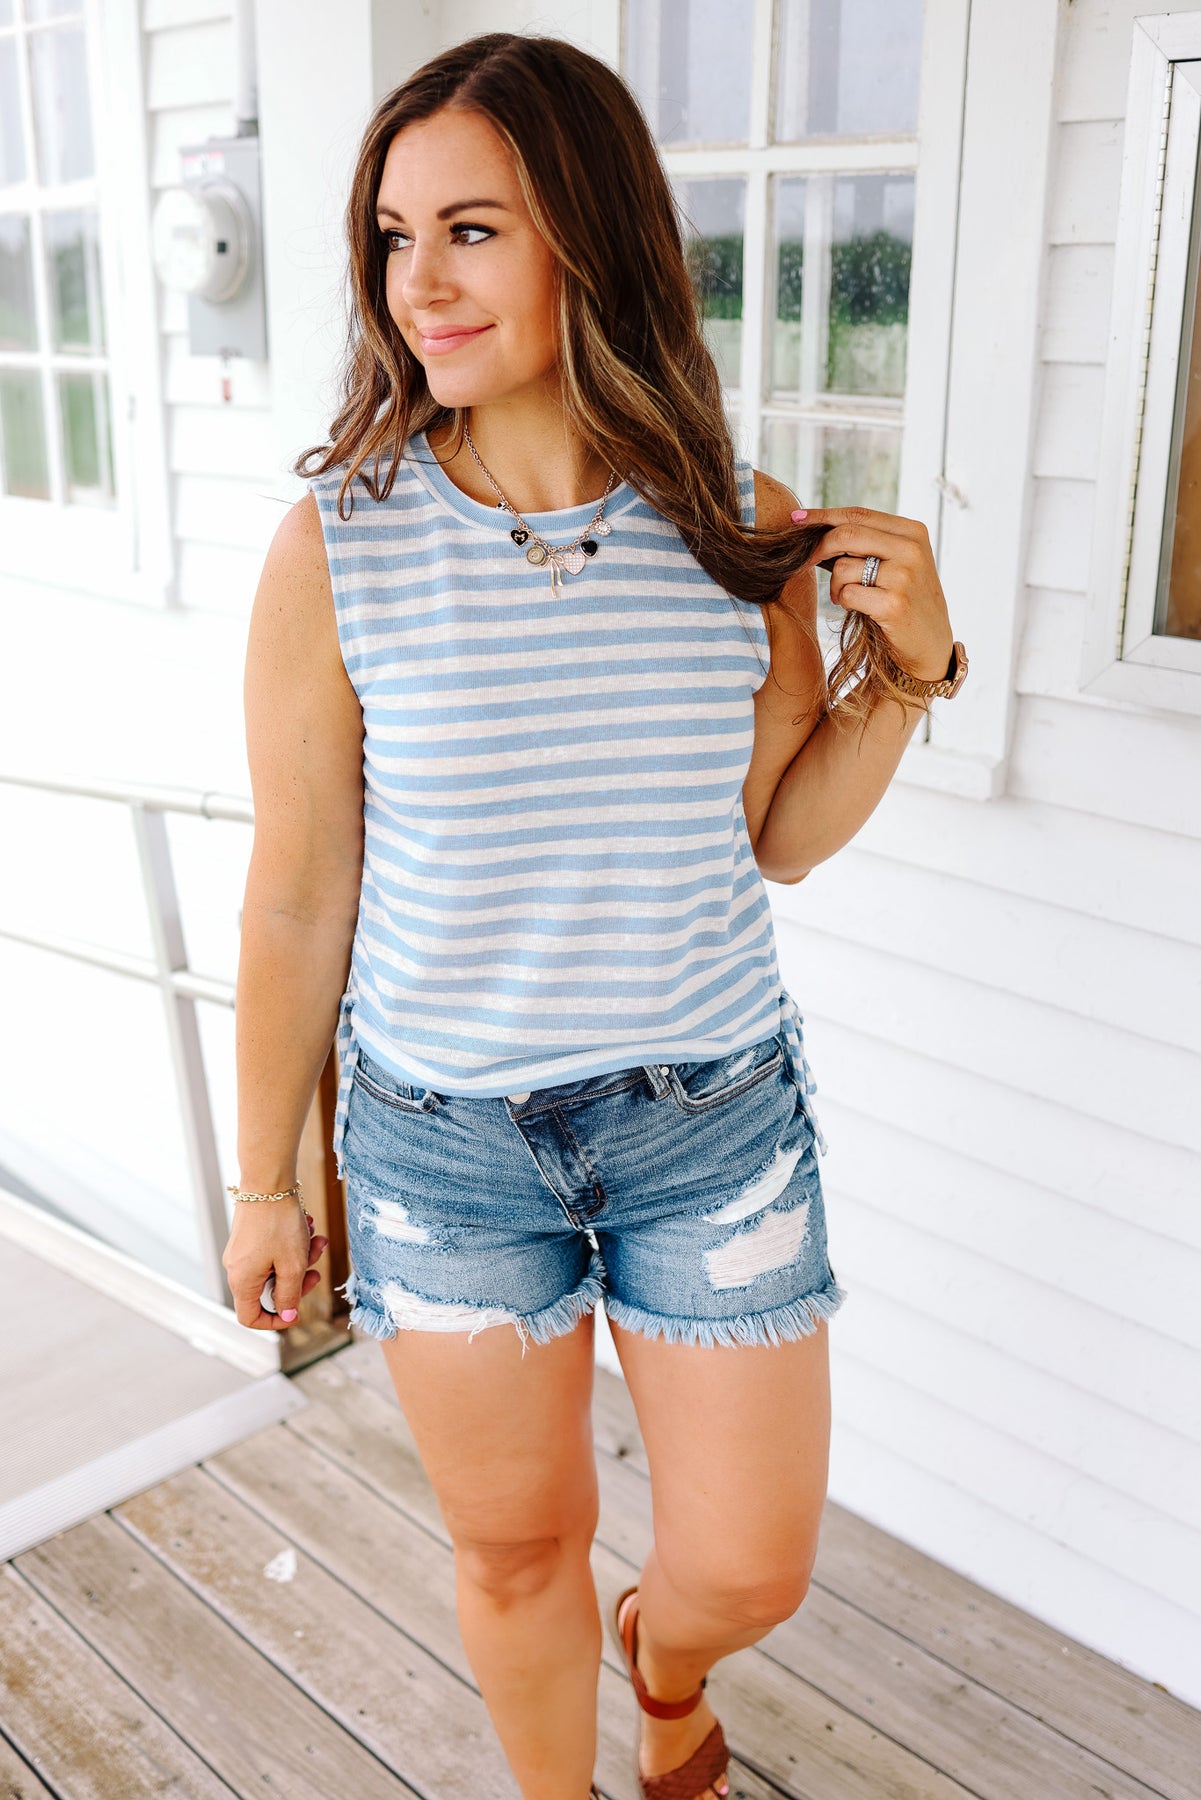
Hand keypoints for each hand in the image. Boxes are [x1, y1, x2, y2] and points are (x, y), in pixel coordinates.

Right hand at [222, 1204, 329, 1330]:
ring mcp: (243, 1252)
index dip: (275, 1321)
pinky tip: (306, 1227)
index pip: (250, 1317)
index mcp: (242, 1281)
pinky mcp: (251, 1236)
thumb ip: (290, 1295)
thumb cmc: (279, 1223)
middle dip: (298, 1281)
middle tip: (316, 1270)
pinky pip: (274, 1251)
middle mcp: (237, 1268)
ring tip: (317, 1240)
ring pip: (276, 1268)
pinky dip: (293, 1244)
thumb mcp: (292, 1265)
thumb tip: (287, 1315)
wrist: (268, 1180)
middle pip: (269, 1291)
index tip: (297, 1311)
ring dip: (301, 1258)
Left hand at [794, 505, 954, 681]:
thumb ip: (870, 541)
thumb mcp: (898, 561)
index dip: (823, 515)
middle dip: (818, 548)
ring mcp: (904, 576)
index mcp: (912, 532)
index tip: (796, 518)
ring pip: (843, 567)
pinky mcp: (893, 604)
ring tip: (848, 597)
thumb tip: (818, 526)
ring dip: (835, 586)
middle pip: (847, 534)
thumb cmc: (905, 600)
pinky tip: (860, 609)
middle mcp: (911, 549)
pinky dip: (844, 602)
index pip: (858, 515)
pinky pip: (847, 594)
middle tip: (805, 561)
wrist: (930, 644)